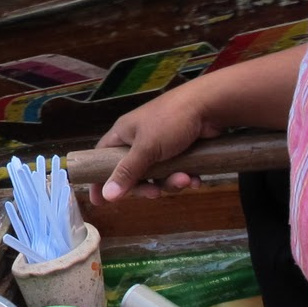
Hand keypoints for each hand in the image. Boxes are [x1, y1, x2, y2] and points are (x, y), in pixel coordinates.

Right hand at [90, 84, 221, 203]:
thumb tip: (105, 196)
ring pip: (157, 176)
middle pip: (133, 174)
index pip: (103, 159)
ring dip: (171, 182)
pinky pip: (175, 172)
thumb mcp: (146, 148)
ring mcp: (160, 147)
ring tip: (185, 180)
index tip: (98, 201)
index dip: (100, 179)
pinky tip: (195, 179)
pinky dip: (184, 178)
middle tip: (155, 194)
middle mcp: (139, 141)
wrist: (209, 106)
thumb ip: (126, 172)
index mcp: (124, 134)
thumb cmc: (170, 121)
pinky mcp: (180, 151)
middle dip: (146, 186)